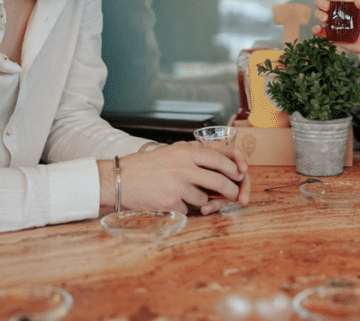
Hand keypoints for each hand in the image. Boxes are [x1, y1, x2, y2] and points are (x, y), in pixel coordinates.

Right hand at [99, 141, 249, 215]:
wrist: (118, 180)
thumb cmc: (145, 167)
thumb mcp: (171, 152)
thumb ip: (194, 155)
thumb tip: (222, 163)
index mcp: (185, 150)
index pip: (221, 157)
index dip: (235, 166)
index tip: (241, 174)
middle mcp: (184, 165)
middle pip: (220, 180)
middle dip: (232, 190)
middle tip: (235, 195)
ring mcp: (178, 184)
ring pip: (206, 198)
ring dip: (204, 202)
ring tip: (188, 197)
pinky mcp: (171, 201)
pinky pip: (190, 209)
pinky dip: (186, 208)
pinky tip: (171, 201)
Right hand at [312, 0, 359, 53]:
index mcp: (344, 0)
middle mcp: (335, 9)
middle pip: (321, 0)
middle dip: (320, 1)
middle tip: (327, 6)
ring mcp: (332, 21)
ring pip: (318, 13)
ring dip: (319, 14)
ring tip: (326, 18)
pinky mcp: (330, 33)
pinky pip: (319, 31)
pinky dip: (315, 29)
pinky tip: (318, 29)